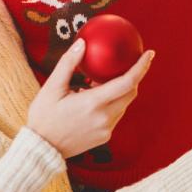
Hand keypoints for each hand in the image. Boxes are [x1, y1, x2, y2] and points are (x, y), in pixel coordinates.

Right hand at [25, 40, 154, 157]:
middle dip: (135, 77)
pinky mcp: (104, 138)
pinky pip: (115, 116)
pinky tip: (99, 97)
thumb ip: (68, 63)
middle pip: (131, 93)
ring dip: (122, 91)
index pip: (127, 82)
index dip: (141, 67)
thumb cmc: (43, 116)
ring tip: (106, 80)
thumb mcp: (52, 87)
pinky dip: (112, 104)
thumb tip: (82, 43)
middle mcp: (104, 117)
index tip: (150, 53)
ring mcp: (106, 130)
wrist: (41, 149)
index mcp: (93, 103)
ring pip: (124, 105)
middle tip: (130, 63)